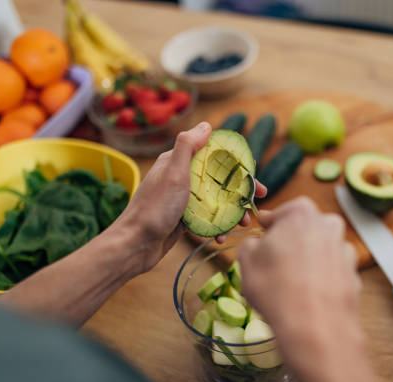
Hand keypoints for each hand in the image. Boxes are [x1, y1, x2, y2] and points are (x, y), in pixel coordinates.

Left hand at [114, 122, 265, 275]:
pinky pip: (208, 219)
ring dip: (232, 212)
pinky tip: (221, 237)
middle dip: (240, 191)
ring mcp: (183, 199)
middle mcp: (182, 178)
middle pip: (220, 180)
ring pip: (217, 201)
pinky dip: (218, 226)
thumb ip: (188, 146)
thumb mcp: (173, 172)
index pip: (215, 156)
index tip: (254, 174)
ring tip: (243, 224)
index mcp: (178, 162)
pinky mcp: (183, 219)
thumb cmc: (154, 208)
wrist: (135, 244)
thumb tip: (206, 125)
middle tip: (257, 202)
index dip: (237, 164)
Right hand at [237, 197, 382, 381]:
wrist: (314, 326)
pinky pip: (332, 271)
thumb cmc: (275, 287)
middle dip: (290, 242)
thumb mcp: (247, 260)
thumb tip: (257, 247)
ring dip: (307, 260)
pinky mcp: (353, 275)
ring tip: (289, 283)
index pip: (280, 213)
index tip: (261, 236)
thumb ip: (251, 245)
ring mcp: (344, 250)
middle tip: (273, 263)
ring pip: (320, 250)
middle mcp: (328, 225)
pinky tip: (307, 295)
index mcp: (302, 212)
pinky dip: (321, 279)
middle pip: (304, 229)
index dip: (268, 227)